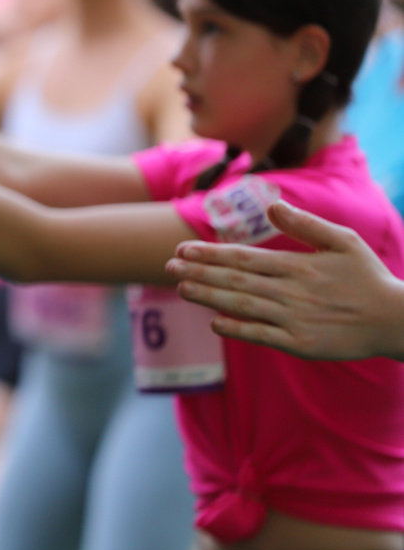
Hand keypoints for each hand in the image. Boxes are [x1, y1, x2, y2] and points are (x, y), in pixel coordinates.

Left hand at [168, 202, 403, 360]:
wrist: (397, 320)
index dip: (210, 254)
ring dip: (208, 298)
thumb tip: (271, 204)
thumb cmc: (367, 277)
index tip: (182, 250)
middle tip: (167, 267)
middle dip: (199, 274)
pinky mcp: (302, 345)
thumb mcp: (343, 241)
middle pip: (235, 281)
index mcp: (298, 266)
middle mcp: (292, 292)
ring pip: (243, 306)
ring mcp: (296, 320)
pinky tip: (214, 322)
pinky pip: (262, 336)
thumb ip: (305, 224)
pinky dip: (237, 329)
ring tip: (181, 289)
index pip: (243, 258)